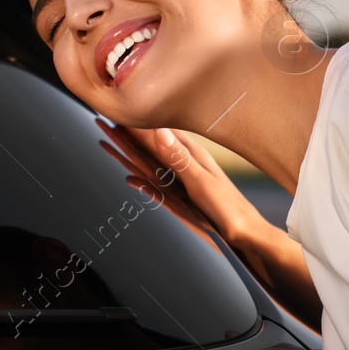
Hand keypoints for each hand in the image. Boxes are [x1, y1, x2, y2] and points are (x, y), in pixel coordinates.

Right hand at [95, 119, 269, 246]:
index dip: (134, 126)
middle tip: (102, 122)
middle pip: (147, 148)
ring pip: (147, 165)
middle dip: (125, 136)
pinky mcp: (181, 201)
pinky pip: (154, 186)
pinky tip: (129, 178)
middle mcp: (183, 167)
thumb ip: (179, 158)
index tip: (114, 114)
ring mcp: (180, 184)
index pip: (156, 135)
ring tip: (108, 142)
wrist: (246, 235)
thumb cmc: (230, 210)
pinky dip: (139, 180)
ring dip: (127, 154)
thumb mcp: (202, 182)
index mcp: (190, 157)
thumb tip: (160, 131)